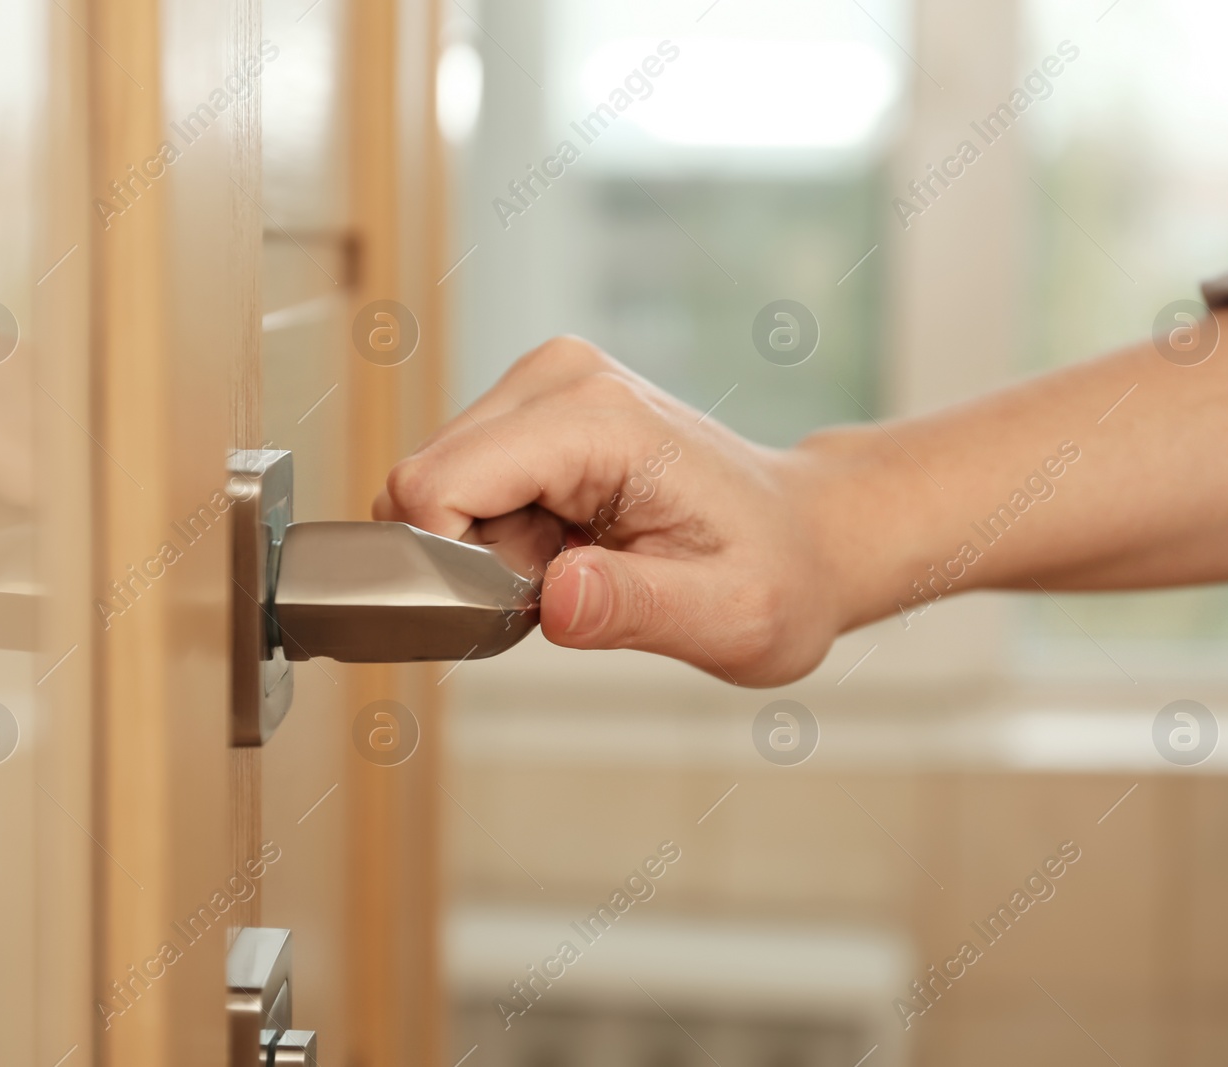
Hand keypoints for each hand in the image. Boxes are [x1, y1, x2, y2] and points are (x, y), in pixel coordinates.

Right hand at [374, 336, 849, 685]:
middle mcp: (559, 377)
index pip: (435, 485)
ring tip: (577, 561)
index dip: (452, 567)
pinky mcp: (534, 404)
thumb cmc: (775, 575)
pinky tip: (567, 542)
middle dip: (472, 559)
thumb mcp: (728, 618)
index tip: (527, 602)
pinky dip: (496, 531)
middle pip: (424, 484)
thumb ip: (635, 609)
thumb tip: (557, 599)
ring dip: (486, 548)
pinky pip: (460, 481)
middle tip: (567, 582)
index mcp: (599, 419)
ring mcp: (544, 382)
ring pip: (435, 485)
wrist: (803, 536)